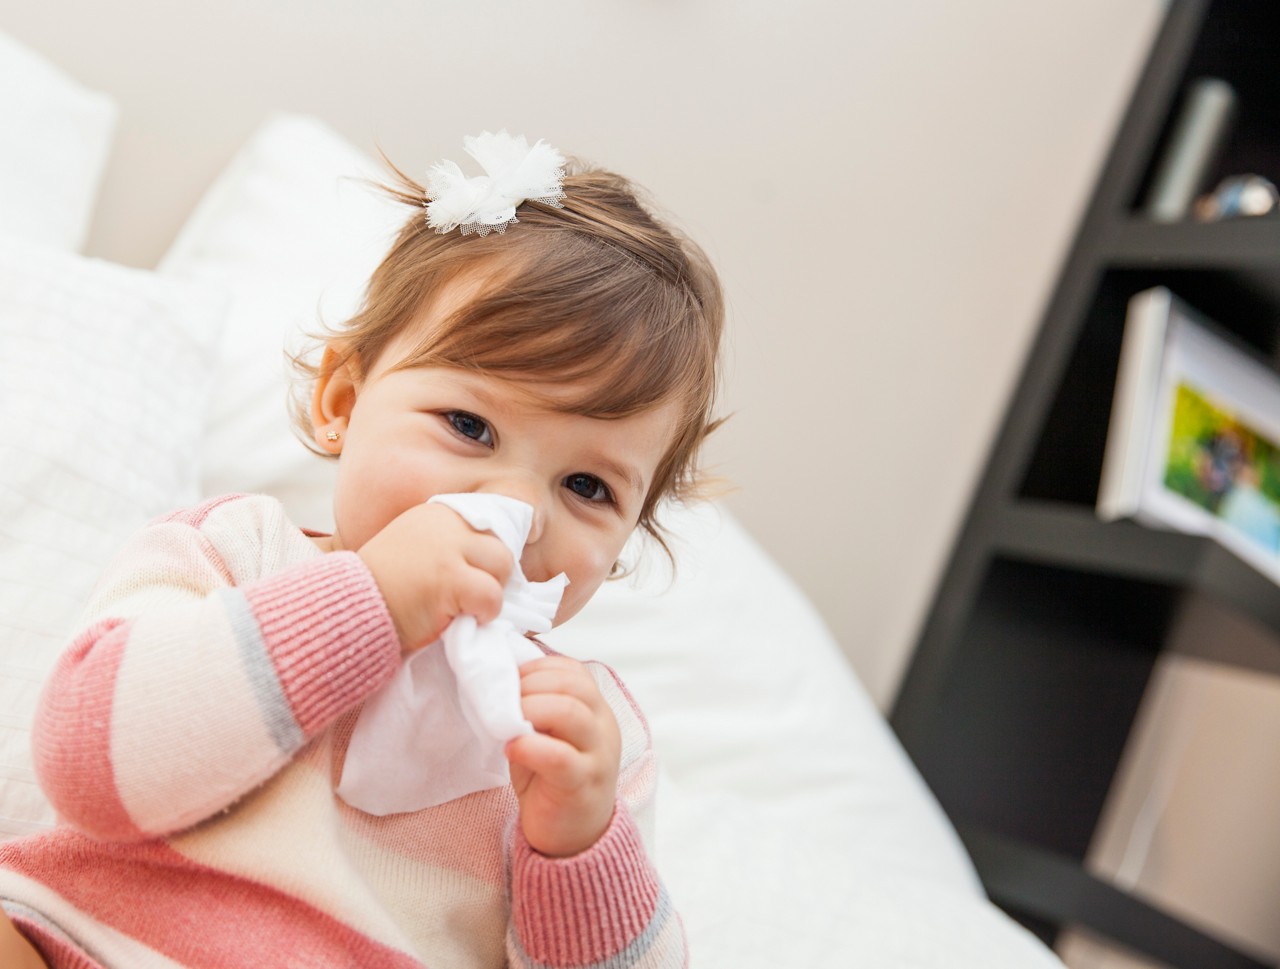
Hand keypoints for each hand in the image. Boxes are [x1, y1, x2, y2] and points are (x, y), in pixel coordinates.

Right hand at [356, 503, 512, 654]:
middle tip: (471, 596)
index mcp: (436, 514)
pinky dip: (485, 612)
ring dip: (491, 592)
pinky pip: (492, 595)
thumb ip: (448, 544)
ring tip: (465, 607)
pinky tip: (463, 619)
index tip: (477, 574)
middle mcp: (444, 524)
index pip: (488, 523)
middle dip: (493, 574)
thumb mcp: (415, 548)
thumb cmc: (383, 589)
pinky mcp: (450, 579)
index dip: (487, 555)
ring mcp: (448, 549)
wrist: (348, 610)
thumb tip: (497, 559)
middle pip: (500, 546)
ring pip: (502, 565)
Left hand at [505, 655, 621, 857]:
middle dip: (531, 685)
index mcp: (596, 709)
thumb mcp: (547, 735)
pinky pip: (559, 757)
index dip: (537, 669)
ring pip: (570, 712)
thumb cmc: (552, 780)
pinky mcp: (583, 784)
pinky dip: (530, 747)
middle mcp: (603, 726)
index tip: (509, 681)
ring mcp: (598, 755)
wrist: (572, 838)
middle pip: (573, 685)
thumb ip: (536, 708)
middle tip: (504, 702)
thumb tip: (503, 683)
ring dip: (531, 709)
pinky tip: (512, 748)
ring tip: (508, 722)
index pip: (573, 670)